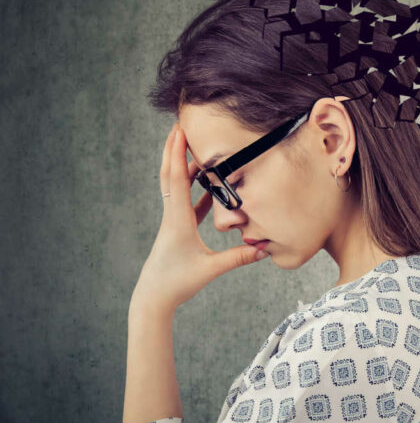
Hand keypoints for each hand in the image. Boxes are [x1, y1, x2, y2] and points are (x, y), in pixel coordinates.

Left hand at [130, 122, 267, 313]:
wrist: (153, 298)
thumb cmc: (176, 283)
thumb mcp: (210, 269)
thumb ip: (237, 258)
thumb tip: (263, 249)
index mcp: (178, 219)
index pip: (177, 179)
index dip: (178, 153)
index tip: (180, 130)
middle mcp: (171, 215)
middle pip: (169, 174)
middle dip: (173, 148)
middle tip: (179, 125)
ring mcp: (173, 221)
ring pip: (175, 186)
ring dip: (183, 165)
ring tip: (195, 147)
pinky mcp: (177, 229)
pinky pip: (185, 202)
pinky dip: (194, 188)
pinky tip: (208, 184)